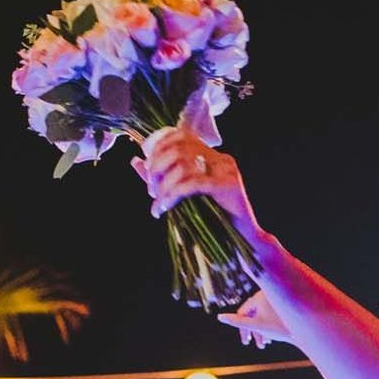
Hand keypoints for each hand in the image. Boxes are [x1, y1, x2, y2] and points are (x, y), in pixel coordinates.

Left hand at [134, 126, 259, 236]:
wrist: (242, 243)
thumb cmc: (213, 222)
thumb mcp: (181, 195)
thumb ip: (160, 177)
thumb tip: (136, 161)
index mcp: (211, 156)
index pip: (180, 135)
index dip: (158, 147)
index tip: (148, 170)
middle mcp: (220, 158)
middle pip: (178, 148)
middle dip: (157, 168)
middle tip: (152, 191)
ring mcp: (226, 170)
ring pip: (183, 165)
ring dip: (164, 185)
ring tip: (159, 202)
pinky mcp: (229, 186)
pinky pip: (193, 183)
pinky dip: (173, 194)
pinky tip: (164, 208)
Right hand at [217, 291, 293, 347]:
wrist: (307, 328)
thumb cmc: (280, 327)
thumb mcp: (256, 326)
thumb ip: (237, 321)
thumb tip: (219, 317)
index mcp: (259, 296)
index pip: (243, 312)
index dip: (242, 327)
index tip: (245, 341)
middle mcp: (267, 294)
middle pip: (253, 314)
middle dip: (253, 331)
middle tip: (251, 343)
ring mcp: (277, 299)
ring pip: (263, 315)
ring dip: (261, 330)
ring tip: (264, 344)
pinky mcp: (285, 304)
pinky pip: (272, 314)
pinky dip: (269, 325)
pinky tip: (272, 337)